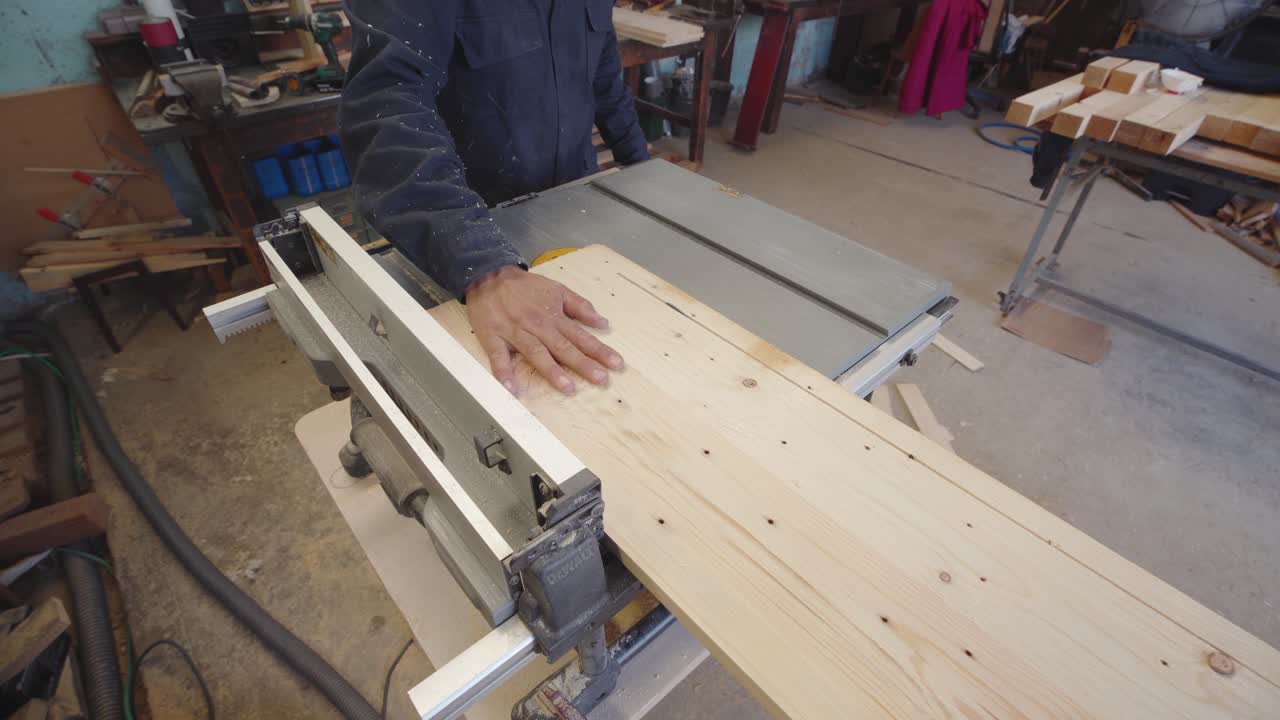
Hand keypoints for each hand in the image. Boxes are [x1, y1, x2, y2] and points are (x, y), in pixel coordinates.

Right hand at [465, 265, 622, 394]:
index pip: (581, 337)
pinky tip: (512, 388)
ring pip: (536, 353)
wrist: (488, 275)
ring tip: (567, 387)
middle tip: (601, 379)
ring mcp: (515, 332)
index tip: (616, 364)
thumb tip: (603, 322)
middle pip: (563, 348)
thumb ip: (580, 306)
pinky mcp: (494, 337)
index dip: (599, 351)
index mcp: (554, 316)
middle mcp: (538, 326)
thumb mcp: (557, 289)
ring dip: (552, 371)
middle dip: (583, 364)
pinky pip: (498, 357)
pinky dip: (504, 372)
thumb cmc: (525, 287)